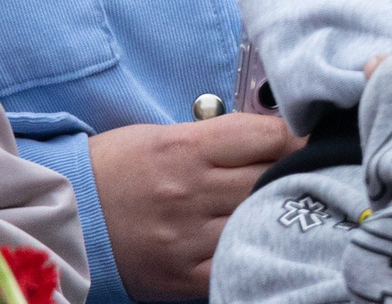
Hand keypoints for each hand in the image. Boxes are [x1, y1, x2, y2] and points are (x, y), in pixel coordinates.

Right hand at [90, 114, 298, 300]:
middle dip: (293, 171)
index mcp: (186, 149)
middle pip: (273, 177)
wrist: (64, 219)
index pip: (273, 136)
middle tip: (301, 171)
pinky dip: (251, 248)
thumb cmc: (116, 168)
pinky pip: (236, 262)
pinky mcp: (181, 276)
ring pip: (259, 218)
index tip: (306, 140)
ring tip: (278, 204)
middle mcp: (189, 192)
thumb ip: (222, 136)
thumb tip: (280, 137)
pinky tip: (254, 238)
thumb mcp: (165, 135)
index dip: (298, 136)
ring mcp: (186, 237)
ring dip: (275, 209)